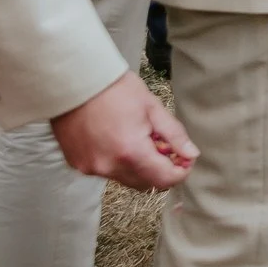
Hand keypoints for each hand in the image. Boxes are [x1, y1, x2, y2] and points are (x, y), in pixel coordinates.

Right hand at [50, 72, 194, 190]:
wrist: (75, 83)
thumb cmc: (115, 90)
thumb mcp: (152, 107)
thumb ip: (174, 134)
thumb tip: (192, 154)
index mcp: (131, 152)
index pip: (164, 179)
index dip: (180, 171)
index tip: (186, 159)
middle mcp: (109, 166)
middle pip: (145, 183)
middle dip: (160, 169)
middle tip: (165, 146)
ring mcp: (91, 168)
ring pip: (126, 178)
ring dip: (139, 166)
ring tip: (141, 138)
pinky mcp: (78, 165)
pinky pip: (107, 171)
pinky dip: (118, 162)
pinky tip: (119, 140)